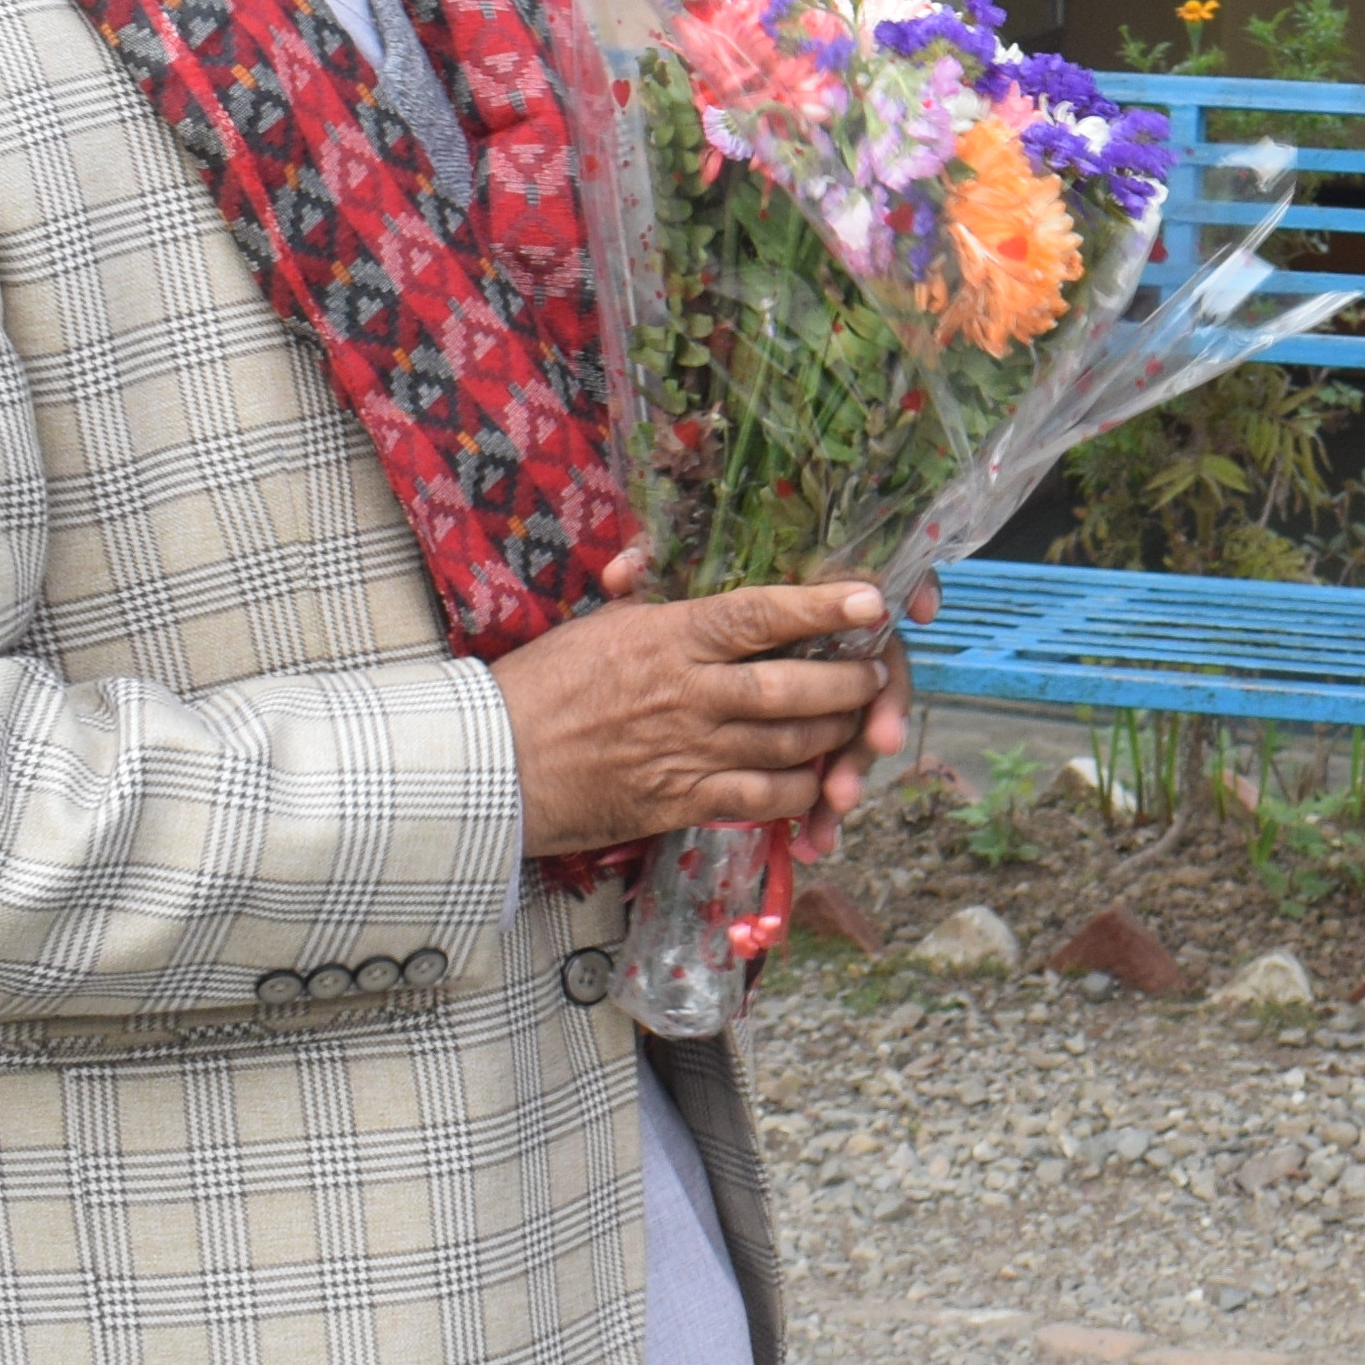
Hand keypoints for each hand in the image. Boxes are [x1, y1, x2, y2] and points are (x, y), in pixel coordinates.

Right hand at [494, 548, 907, 858]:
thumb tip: (650, 563)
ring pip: (787, 745)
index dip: (822, 606)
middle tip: (874, 672)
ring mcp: (686, 751)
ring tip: (855, 722)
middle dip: (848, 681)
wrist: (491, 764)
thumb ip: (645, 599)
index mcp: (668, 637)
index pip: (759, 614)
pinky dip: (798, 791)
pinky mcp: (679, 801)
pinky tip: (814, 782)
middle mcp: (687, 693)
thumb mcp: (596, 625)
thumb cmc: (539, 686)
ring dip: (833, 736)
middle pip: (792, 687)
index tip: (870, 599)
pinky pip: (760, 798)